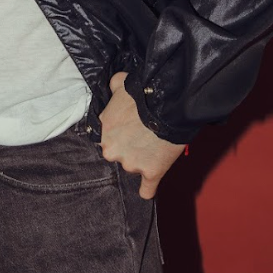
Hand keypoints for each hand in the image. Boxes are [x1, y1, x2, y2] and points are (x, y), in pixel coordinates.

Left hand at [99, 72, 186, 198]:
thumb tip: (113, 86)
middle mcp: (112, 149)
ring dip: (142, 159)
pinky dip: (147, 189)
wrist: (169, 103)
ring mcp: (131, 163)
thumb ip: (113, 87)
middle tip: (144, 136)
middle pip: (118, 155)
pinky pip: (146, 190)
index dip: (120, 134)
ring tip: (156, 144)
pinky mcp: (151, 173)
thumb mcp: (121, 82)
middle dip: (129, 148)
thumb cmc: (144, 91)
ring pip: (133, 167)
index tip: (130, 130)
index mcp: (103, 129)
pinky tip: (147, 187)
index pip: (107, 138)